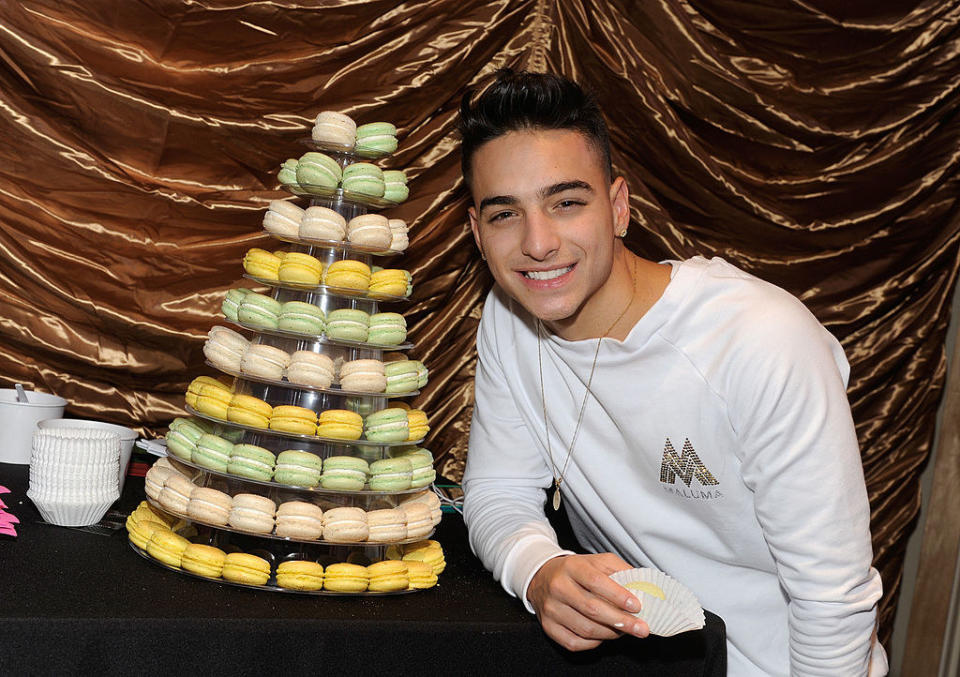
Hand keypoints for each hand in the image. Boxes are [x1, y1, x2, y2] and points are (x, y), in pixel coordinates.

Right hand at [526, 553, 648, 650]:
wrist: (543, 577)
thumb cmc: (576, 571)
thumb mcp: (597, 561)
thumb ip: (620, 570)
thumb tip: (644, 587)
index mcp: (572, 567)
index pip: (596, 582)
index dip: (618, 596)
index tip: (637, 606)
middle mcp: (558, 587)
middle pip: (592, 609)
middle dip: (621, 622)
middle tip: (642, 629)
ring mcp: (551, 609)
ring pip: (586, 628)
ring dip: (611, 633)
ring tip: (625, 631)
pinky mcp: (548, 627)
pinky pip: (574, 642)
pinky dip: (594, 643)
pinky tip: (604, 635)